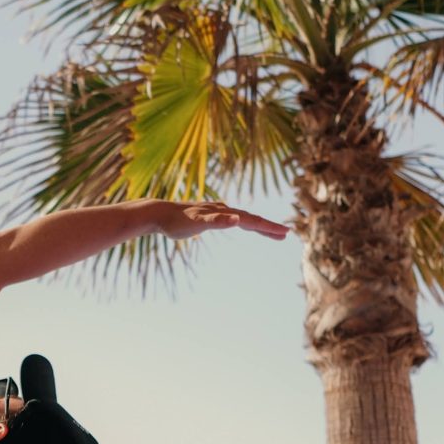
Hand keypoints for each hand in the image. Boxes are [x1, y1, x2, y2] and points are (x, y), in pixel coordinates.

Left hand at [157, 200, 290, 242]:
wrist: (158, 213)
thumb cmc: (176, 221)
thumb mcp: (196, 222)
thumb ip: (216, 221)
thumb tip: (237, 219)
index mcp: (223, 213)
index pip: (251, 220)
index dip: (268, 227)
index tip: (285, 233)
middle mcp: (222, 210)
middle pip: (250, 218)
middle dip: (268, 227)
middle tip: (286, 234)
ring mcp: (216, 212)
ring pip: (242, 218)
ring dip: (257, 225)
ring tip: (270, 232)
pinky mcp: (208, 215)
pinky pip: (230, 219)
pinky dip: (240, 221)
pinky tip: (239, 222)